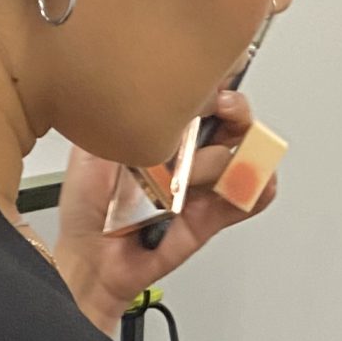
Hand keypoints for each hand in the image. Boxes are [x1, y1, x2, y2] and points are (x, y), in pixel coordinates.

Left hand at [50, 94, 274, 334]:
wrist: (88, 256)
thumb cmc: (85, 205)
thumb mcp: (92, 144)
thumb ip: (121, 114)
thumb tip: (149, 88)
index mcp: (161, 132)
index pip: (201, 97)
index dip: (214, 84)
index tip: (212, 84)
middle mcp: (186, 156)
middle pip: (233, 121)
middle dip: (236, 111)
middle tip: (223, 109)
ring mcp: (201, 186)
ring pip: (242, 158)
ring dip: (230, 157)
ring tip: (198, 172)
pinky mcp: (209, 217)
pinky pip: (244, 201)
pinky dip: (256, 190)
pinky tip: (255, 183)